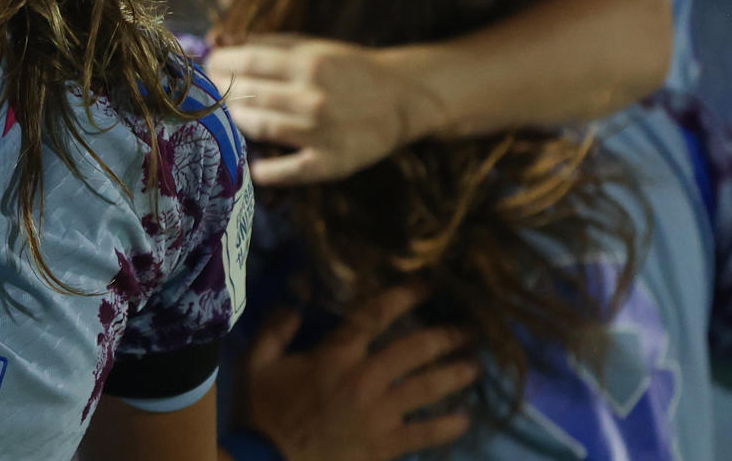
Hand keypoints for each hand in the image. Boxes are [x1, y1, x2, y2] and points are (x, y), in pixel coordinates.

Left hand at [207, 35, 435, 184]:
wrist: (402, 97)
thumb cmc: (347, 68)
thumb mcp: (312, 46)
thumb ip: (265, 43)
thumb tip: (217, 38)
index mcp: (309, 62)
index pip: (248, 61)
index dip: (219, 64)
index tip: (207, 67)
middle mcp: (314, 96)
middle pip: (249, 94)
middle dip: (222, 92)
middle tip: (212, 93)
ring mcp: (323, 131)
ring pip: (262, 127)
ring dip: (238, 122)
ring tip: (232, 117)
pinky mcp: (334, 162)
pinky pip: (290, 171)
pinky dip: (266, 171)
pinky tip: (254, 165)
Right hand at [240, 286, 477, 460]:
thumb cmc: (259, 411)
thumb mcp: (256, 360)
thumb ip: (279, 324)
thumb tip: (299, 288)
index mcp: (335, 355)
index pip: (375, 316)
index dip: (404, 296)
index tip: (428, 286)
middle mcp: (364, 379)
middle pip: (414, 350)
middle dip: (445, 336)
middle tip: (469, 328)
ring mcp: (379, 415)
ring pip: (427, 388)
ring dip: (454, 375)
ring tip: (476, 365)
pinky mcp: (384, 446)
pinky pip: (424, 434)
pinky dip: (447, 426)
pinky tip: (465, 420)